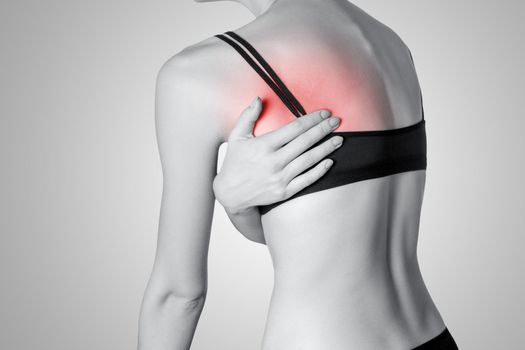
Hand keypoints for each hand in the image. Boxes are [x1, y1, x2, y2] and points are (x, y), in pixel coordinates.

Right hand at [213, 96, 342, 214]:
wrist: (231, 194)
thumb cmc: (235, 162)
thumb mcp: (236, 137)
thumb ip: (248, 116)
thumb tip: (259, 98)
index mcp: (264, 145)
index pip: (294, 128)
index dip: (312, 119)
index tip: (324, 112)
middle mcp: (274, 161)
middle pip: (305, 142)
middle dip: (323, 130)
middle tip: (337, 121)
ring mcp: (280, 178)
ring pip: (309, 160)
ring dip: (326, 148)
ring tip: (339, 139)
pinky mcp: (284, 191)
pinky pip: (306, 180)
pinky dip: (319, 171)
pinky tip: (329, 161)